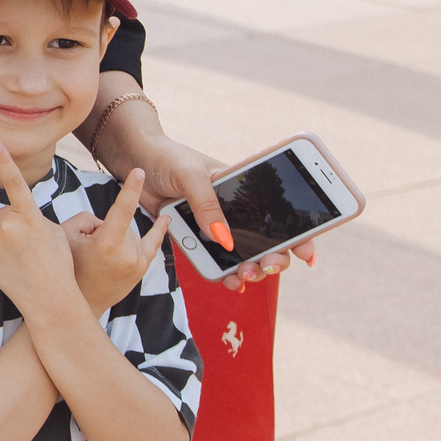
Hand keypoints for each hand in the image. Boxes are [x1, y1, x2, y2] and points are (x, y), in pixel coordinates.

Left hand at [0, 145, 78, 316]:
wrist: (48, 299)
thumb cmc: (58, 264)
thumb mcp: (54, 232)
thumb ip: (33, 214)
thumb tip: (14, 205)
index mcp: (31, 219)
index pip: (16, 183)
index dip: (5, 161)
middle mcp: (8, 226)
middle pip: (8, 208)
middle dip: (18, 221)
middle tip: (32, 246)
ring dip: (5, 230)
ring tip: (20, 254)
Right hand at [61, 168, 171, 312]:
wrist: (81, 303)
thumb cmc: (69, 269)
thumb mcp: (66, 237)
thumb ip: (86, 218)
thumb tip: (105, 221)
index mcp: (108, 245)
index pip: (122, 210)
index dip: (131, 189)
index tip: (139, 171)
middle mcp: (128, 254)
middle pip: (122, 223)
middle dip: (106, 227)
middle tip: (88, 248)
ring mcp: (138, 264)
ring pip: (131, 233)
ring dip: (116, 235)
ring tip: (99, 257)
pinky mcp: (142, 270)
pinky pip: (152, 244)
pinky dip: (158, 230)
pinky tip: (166, 218)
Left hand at [90, 107, 309, 290]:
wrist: (134, 161)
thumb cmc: (167, 159)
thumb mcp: (191, 175)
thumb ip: (207, 205)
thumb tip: (223, 239)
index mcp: (244, 190)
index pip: (280, 214)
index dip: (300, 235)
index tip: (306, 255)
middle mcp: (235, 211)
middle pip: (268, 242)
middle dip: (274, 259)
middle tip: (265, 265)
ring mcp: (216, 225)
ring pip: (244, 255)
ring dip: (250, 269)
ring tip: (243, 275)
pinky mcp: (195, 236)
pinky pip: (215, 259)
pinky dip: (224, 273)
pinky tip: (229, 282)